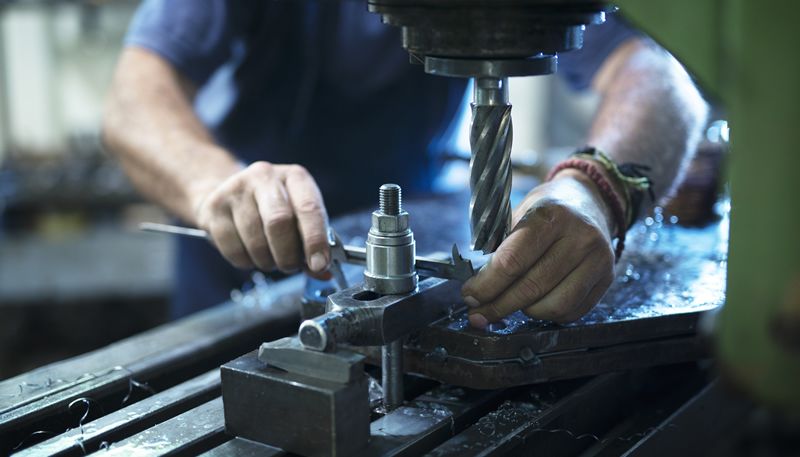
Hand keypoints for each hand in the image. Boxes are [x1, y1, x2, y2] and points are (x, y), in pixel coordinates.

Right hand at [194, 161, 330, 275]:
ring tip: (269, 258)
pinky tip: (249, 254)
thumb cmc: (273, 210)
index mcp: (294, 177)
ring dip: (267, 261)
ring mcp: (236, 189)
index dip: (315, 240)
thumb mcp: (298, 218)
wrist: (229, 194)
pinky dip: (246, 262)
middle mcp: (265, 176)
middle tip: (290, 267)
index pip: (309, 208)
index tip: (319, 265)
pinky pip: (233, 249)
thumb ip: (312, 244)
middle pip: (279, 222)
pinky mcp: (214, 207)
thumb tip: (323, 273)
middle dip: (288, 255)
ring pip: (255, 241)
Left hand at [462, 169, 616, 326]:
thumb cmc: (547, 210)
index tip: (470, 294)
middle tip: (479, 313)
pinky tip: (535, 304)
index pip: (512, 261)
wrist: (590, 201)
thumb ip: (499, 247)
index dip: (486, 285)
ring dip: (525, 312)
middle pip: (531, 287)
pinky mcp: (607, 278)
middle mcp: (580, 238)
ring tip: (510, 303)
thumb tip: (476, 289)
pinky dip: (548, 314)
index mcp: (551, 216)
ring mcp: (598, 260)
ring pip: (553, 306)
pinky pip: (572, 312)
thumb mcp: (519, 213)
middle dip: (498, 305)